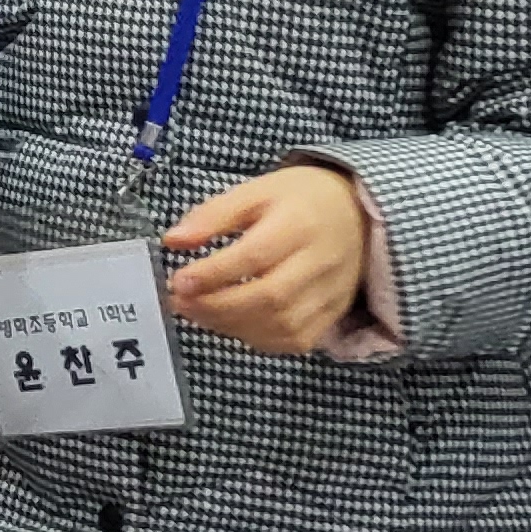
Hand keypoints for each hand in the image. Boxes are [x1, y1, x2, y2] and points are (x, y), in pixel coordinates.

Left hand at [163, 163, 367, 355]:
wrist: (358, 213)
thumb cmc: (299, 199)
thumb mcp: (255, 191)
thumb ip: (213, 215)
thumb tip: (172, 241)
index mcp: (300, 224)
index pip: (254, 256)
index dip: (213, 274)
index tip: (177, 281)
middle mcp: (321, 263)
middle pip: (270, 297)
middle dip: (217, 307)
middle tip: (179, 302)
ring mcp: (332, 293)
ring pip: (283, 325)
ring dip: (232, 326)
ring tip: (197, 313)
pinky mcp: (335, 313)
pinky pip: (297, 339)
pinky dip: (259, 339)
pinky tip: (231, 325)